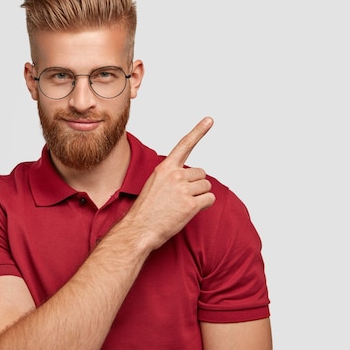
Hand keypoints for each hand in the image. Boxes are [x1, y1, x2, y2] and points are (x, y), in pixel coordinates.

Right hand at [118, 117, 215, 250]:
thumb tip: (191, 177)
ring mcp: (183, 189)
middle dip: (196, 185)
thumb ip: (172, 176)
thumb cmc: (146, 210)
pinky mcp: (191, 204)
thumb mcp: (154, 184)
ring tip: (182, 206)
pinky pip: (209, 199)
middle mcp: (175, 175)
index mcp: (165, 168)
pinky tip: (189, 211)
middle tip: (181, 198)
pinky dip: (204, 205)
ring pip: (206, 187)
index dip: (199, 131)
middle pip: (201, 174)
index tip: (210, 119)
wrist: (139, 230)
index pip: (184, 145)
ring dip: (200, 196)